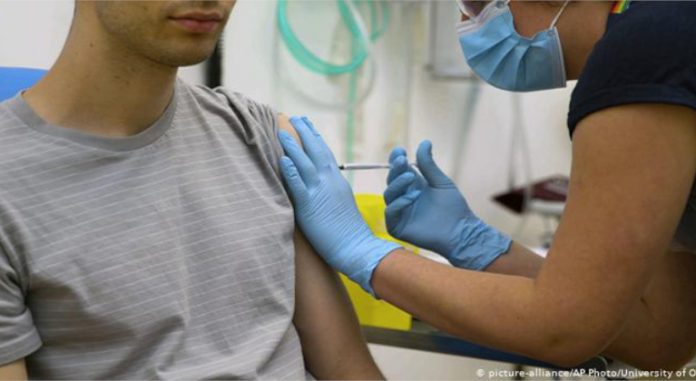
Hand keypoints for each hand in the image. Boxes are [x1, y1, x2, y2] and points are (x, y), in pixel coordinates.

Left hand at [278, 116, 400, 294]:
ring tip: (281, 132)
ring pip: (305, 163)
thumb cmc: (349, 231)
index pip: (325, 153)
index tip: (307, 125)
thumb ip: (330, 191)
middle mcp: (330, 181)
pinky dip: (291, 171)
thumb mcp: (341, 204)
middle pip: (316, 151)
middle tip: (294, 118)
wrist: (357, 247)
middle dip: (304, 133)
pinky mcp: (310, 206)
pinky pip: (299, 184)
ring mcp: (320, 192)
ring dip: (293, 146)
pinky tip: (282, 160)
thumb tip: (320, 187)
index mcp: (337, 181)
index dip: (315, 138)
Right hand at [384, 140, 511, 269]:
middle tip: (403, 160)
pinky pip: (390, 211)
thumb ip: (428, 164)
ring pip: (389, 194)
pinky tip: (412, 197)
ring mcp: (399, 213)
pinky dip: (399, 203)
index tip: (400, 150)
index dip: (396, 160)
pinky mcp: (397, 227)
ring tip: (412, 178)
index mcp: (412, 186)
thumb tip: (425, 141)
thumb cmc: (453, 208)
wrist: (460, 231)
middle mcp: (403, 198)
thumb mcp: (440, 182)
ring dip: (398, 184)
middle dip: (396, 169)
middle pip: (391, 180)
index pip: (398, 171)